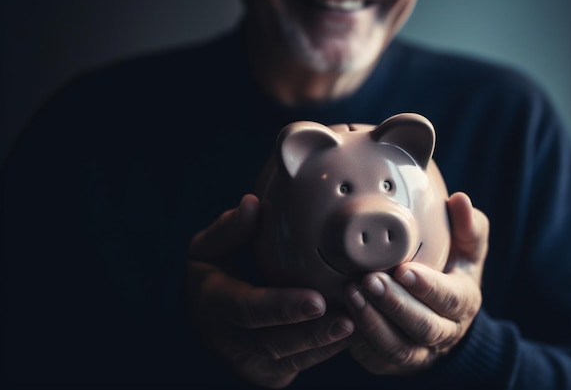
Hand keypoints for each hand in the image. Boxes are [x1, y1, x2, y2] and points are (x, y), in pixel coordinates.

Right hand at [187, 194, 353, 388]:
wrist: (207, 318)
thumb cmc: (212, 275)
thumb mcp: (209, 248)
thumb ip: (230, 229)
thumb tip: (253, 204)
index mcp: (213, 304)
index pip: (247, 309)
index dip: (281, 307)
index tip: (317, 300)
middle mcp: (227, 340)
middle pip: (272, 343)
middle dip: (312, 335)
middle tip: (347, 320)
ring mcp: (247, 362)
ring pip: (289, 360)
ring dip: (324, 345)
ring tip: (357, 326)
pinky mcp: (267, 374)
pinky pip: (299, 365)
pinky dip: (325, 352)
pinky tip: (350, 335)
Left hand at [344, 192, 488, 375]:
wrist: (437, 315)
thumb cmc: (449, 270)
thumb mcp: (465, 249)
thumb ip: (467, 226)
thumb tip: (460, 200)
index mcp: (464, 301)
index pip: (451, 299)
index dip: (428, 287)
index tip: (403, 269)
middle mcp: (444, 332)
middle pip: (424, 327)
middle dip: (396, 305)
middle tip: (369, 280)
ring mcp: (418, 352)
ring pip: (398, 347)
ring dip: (373, 321)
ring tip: (351, 293)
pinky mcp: (390, 361)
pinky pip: (375, 356)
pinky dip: (358, 338)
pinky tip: (341, 314)